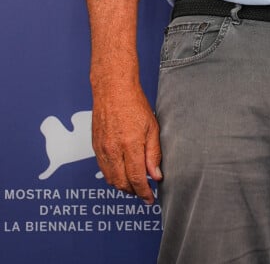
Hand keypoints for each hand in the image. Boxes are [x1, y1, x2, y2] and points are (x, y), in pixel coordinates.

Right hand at [91, 82, 161, 203]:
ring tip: (134, 185)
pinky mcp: (95, 146)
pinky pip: (103, 169)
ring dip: (122, 186)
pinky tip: (121, 173)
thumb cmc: (134, 103)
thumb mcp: (152, 127)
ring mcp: (102, 149)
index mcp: (130, 144)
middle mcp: (113, 149)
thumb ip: (154, 153)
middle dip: (133, 192)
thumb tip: (156, 175)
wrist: (113, 89)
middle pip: (122, 183)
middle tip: (144, 193)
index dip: (144, 192)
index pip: (136, 178)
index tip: (149, 199)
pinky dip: (112, 176)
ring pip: (111, 179)